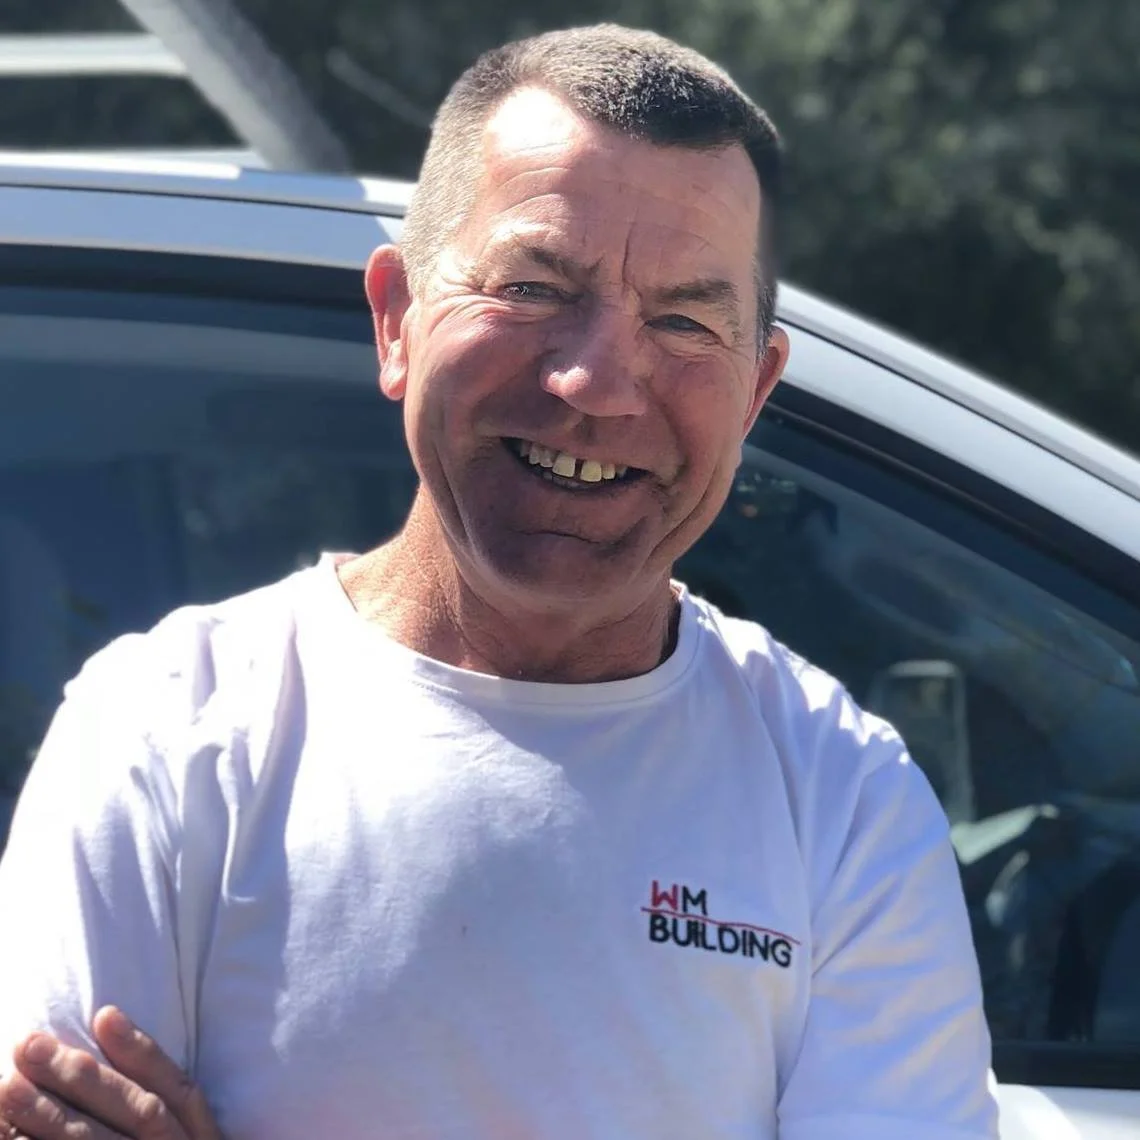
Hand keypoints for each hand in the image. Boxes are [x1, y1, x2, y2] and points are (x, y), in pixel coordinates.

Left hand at [0, 1007, 220, 1138]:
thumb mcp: (190, 1137)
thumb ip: (162, 1106)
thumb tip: (107, 1029)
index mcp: (201, 1139)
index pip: (176, 1091)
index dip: (142, 1052)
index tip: (105, 1014)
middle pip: (135, 1113)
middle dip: (83, 1080)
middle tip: (29, 1046)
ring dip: (49, 1118)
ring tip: (7, 1086)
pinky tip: (6, 1135)